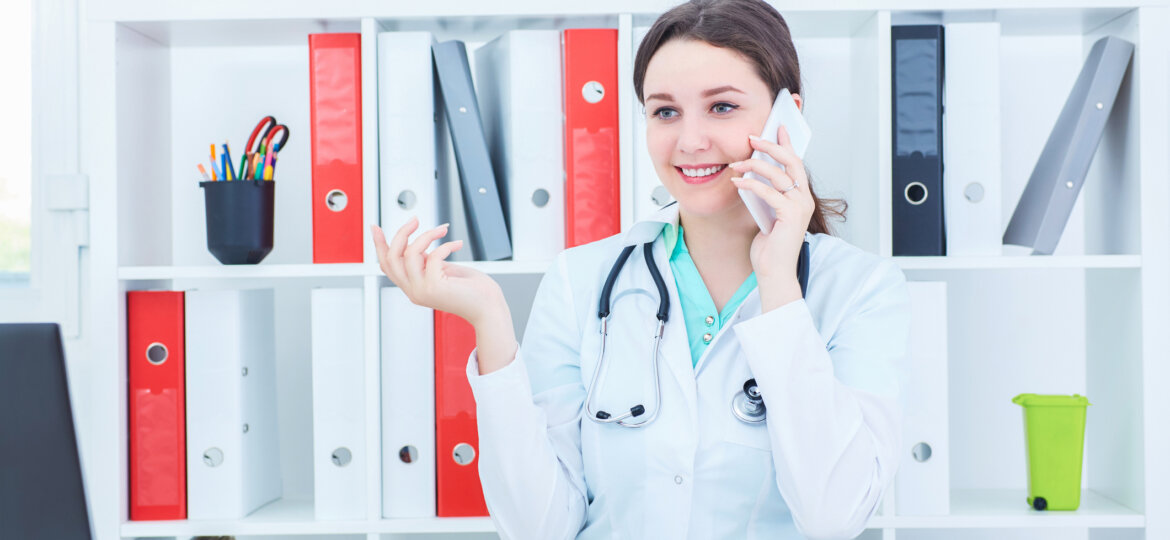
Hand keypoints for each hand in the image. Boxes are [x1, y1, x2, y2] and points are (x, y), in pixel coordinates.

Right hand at [371, 217, 506, 326]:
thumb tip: (417, 243)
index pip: (387, 266)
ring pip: (409, 253)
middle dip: (401, 233)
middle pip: (392, 257)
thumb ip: (427, 261)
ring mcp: (422, 290)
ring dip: (427, 235)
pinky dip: (446, 245)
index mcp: (413, 287)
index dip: (379, 245)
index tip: (376, 227)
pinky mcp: (434, 287)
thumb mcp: (442, 270)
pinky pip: (433, 256)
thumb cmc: (472, 290)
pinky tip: (457, 244)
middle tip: (415, 220)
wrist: (489, 307)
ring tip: (443, 229)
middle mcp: (413, 291)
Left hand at [729, 125, 813, 298]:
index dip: (787, 144)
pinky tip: (737, 181)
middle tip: (753, 137)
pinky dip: (751, 184)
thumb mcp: (766, 213)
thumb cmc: (769, 247)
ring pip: (778, 174)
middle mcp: (804, 200)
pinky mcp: (790, 215)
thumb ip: (765, 195)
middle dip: (771, 146)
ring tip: (737, 163)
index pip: (796, 164)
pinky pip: (768, 192)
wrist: (774, 272)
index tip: (778, 127)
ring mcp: (800, 207)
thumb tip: (751, 174)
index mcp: (801, 198)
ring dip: (755, 165)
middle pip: (792, 162)